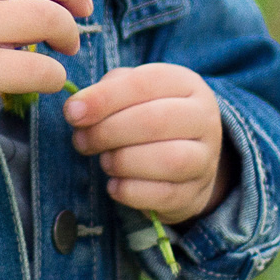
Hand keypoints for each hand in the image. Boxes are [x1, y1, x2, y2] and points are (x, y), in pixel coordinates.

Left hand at [64, 63, 228, 222]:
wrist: (187, 161)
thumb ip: (106, 92)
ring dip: (123, 161)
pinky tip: (114, 185)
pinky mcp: (196, 193)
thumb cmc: (149, 117)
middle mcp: (203, 118)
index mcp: (186, 84)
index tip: (72, 113)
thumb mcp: (132, 93)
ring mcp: (206, 158)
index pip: (145, 83)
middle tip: (82, 141)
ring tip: (104, 161)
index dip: (104, 98)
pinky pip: (164, 195)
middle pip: (156, 121)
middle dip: (109, 131)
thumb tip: (77, 109)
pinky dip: (131, 191)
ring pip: (167, 160)